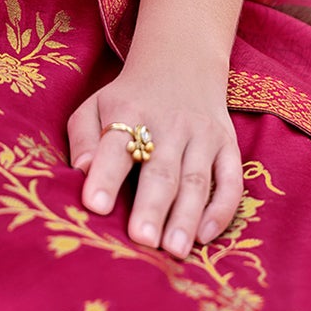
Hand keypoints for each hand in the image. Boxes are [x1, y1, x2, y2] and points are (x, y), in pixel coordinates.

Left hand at [67, 54, 241, 257]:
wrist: (180, 60)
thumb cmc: (130, 98)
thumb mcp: (96, 105)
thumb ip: (84, 138)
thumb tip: (80, 172)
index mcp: (129, 111)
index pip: (115, 147)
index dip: (105, 176)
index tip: (95, 207)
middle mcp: (169, 123)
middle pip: (160, 169)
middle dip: (151, 205)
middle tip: (141, 239)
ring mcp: (202, 134)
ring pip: (195, 179)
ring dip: (185, 216)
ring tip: (174, 250)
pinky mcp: (228, 145)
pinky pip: (230, 181)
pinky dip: (221, 209)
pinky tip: (205, 236)